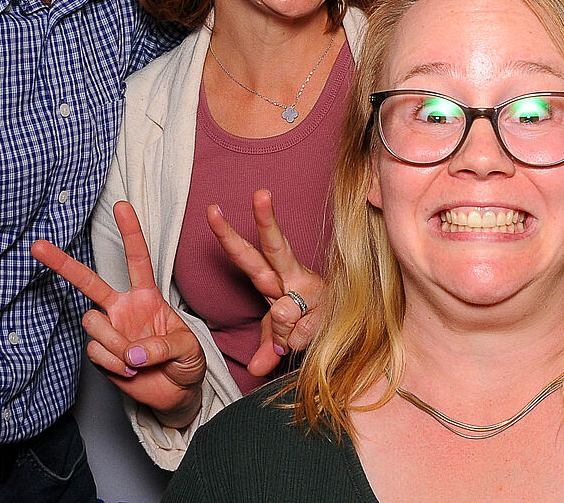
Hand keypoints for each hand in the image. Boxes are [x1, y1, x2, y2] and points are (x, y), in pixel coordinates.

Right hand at [32, 201, 205, 426]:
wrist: (177, 393)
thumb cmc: (187, 362)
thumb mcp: (188, 349)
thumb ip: (163, 347)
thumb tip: (131, 353)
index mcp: (147, 297)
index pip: (138, 259)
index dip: (130, 233)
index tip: (121, 205)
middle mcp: (123, 309)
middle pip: (89, 282)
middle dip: (63, 264)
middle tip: (37, 245)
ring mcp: (110, 331)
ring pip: (93, 323)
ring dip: (115, 342)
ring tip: (137, 360)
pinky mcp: (101, 355)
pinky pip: (97, 353)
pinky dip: (116, 365)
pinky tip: (131, 371)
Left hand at [207, 189, 326, 376]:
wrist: (351, 335)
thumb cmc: (310, 325)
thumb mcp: (279, 336)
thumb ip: (265, 344)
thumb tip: (254, 370)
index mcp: (276, 278)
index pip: (248, 254)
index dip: (228, 235)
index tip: (213, 210)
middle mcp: (294, 278)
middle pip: (275, 247)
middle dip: (266, 220)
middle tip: (260, 193)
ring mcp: (312, 292)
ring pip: (281, 311)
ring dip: (281, 334)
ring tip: (293, 334)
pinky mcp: (326, 309)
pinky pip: (298, 337)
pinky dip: (297, 345)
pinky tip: (308, 337)